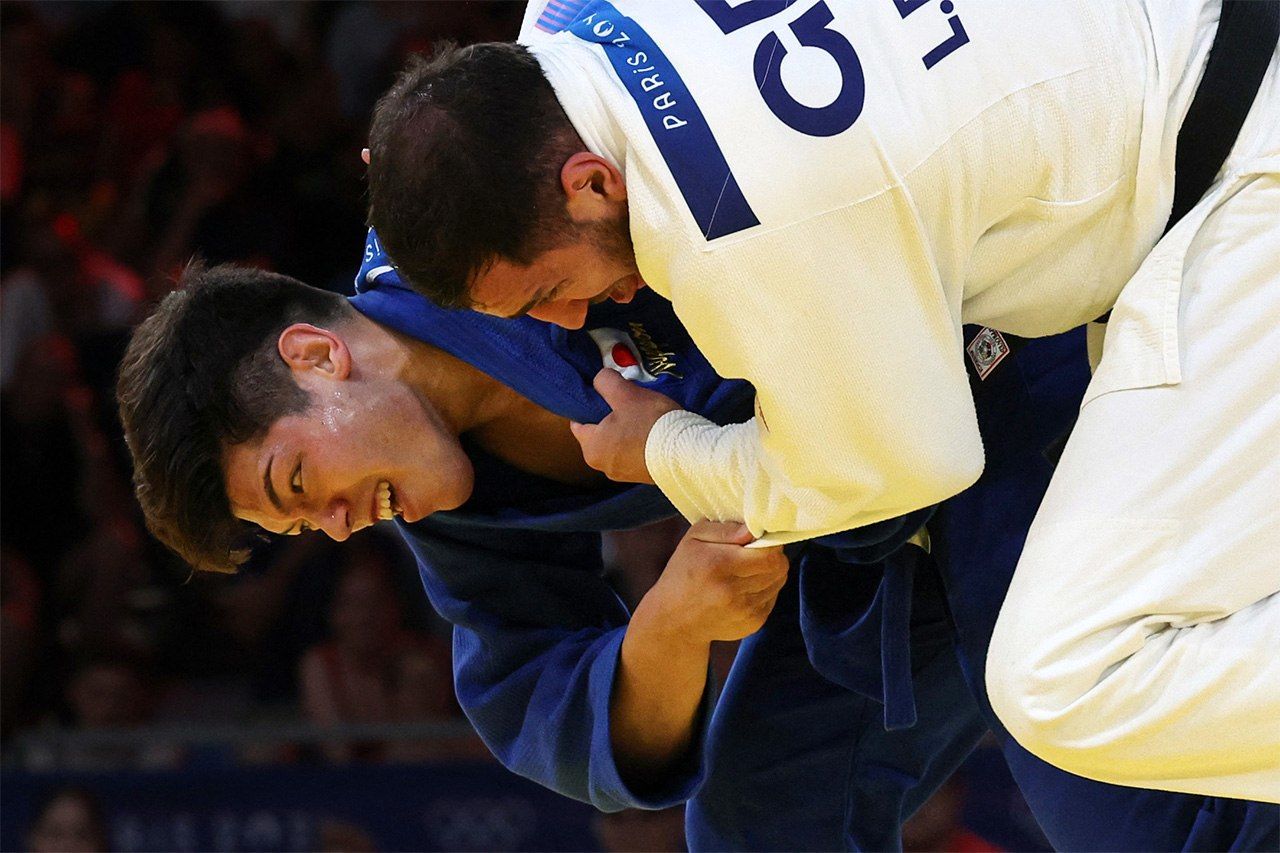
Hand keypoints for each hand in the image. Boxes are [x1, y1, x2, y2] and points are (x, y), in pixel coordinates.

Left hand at [570, 369, 682, 484]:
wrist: (687, 453)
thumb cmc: (650, 424)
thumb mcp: (626, 394)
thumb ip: (606, 382)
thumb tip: (600, 378)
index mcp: (591, 448)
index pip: (578, 423)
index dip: (589, 405)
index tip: (604, 395)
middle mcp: (603, 466)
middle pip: (600, 433)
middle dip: (611, 417)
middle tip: (628, 403)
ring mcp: (623, 474)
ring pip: (618, 444)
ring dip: (627, 430)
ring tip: (645, 415)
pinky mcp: (642, 476)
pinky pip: (634, 454)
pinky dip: (640, 442)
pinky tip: (654, 431)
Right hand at [634, 520, 788, 645]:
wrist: (674, 621)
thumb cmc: (683, 573)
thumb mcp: (693, 539)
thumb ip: (725, 529)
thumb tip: (753, 530)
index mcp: (718, 565)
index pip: (768, 554)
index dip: (770, 542)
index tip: (759, 539)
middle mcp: (732, 591)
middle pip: (777, 567)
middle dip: (773, 555)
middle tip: (756, 552)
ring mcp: (744, 611)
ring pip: (779, 582)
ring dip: (770, 572)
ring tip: (749, 570)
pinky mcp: (752, 624)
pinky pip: (773, 598)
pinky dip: (766, 589)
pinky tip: (746, 587)